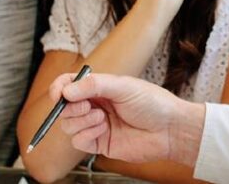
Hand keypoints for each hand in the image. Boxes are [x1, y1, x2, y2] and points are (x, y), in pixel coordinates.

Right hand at [51, 72, 204, 166]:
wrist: (169, 129)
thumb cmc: (152, 103)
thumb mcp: (123, 86)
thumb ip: (94, 85)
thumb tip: (67, 91)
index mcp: (99, 87)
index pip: (69, 85)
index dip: (59, 88)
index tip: (59, 94)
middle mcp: (95, 105)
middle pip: (65, 107)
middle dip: (70, 107)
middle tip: (86, 105)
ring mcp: (96, 125)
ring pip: (69, 125)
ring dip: (81, 121)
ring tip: (102, 118)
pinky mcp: (100, 143)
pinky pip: (79, 141)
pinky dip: (86, 135)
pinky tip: (102, 129)